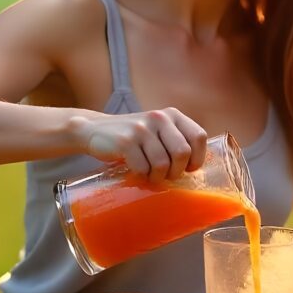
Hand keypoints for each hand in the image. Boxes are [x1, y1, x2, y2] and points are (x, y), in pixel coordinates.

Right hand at [79, 108, 207, 181]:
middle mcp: (159, 117)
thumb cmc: (133, 139)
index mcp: (172, 115)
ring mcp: (141, 128)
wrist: (94, 130)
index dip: (196, 158)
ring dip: (156, 177)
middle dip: (175, 172)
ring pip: (162, 164)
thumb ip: (176, 141)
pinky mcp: (125, 141)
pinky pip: (142, 169)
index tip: (187, 168)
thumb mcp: (158, 131)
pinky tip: (136, 172)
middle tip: (165, 175)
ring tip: (149, 175)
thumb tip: (197, 170)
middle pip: (182, 153)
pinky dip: (141, 176)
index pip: (199, 137)